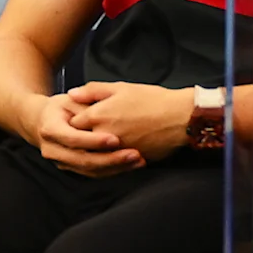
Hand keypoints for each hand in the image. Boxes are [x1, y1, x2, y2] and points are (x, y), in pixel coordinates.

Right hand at [28, 88, 143, 176]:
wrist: (43, 122)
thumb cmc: (60, 108)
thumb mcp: (70, 99)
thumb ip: (85, 104)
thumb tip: (98, 107)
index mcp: (50, 130)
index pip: (73, 139)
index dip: (94, 141)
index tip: (115, 139)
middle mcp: (53, 150)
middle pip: (83, 160)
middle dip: (111, 159)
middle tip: (134, 154)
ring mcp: (62, 162)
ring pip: (90, 170)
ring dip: (116, 168)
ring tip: (137, 161)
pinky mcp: (72, 169)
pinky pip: (94, 174)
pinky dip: (113, 171)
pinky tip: (130, 165)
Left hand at [60, 80, 195, 162]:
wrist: (181, 118)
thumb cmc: (152, 99)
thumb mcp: (121, 88)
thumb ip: (92, 91)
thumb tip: (71, 94)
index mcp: (98, 115)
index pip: (72, 125)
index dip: (73, 122)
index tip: (74, 120)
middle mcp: (103, 135)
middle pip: (81, 143)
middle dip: (80, 139)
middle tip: (83, 134)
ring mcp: (115, 151)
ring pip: (94, 156)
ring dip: (93, 152)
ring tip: (100, 144)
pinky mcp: (129, 161)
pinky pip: (111, 164)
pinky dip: (109, 161)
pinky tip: (112, 154)